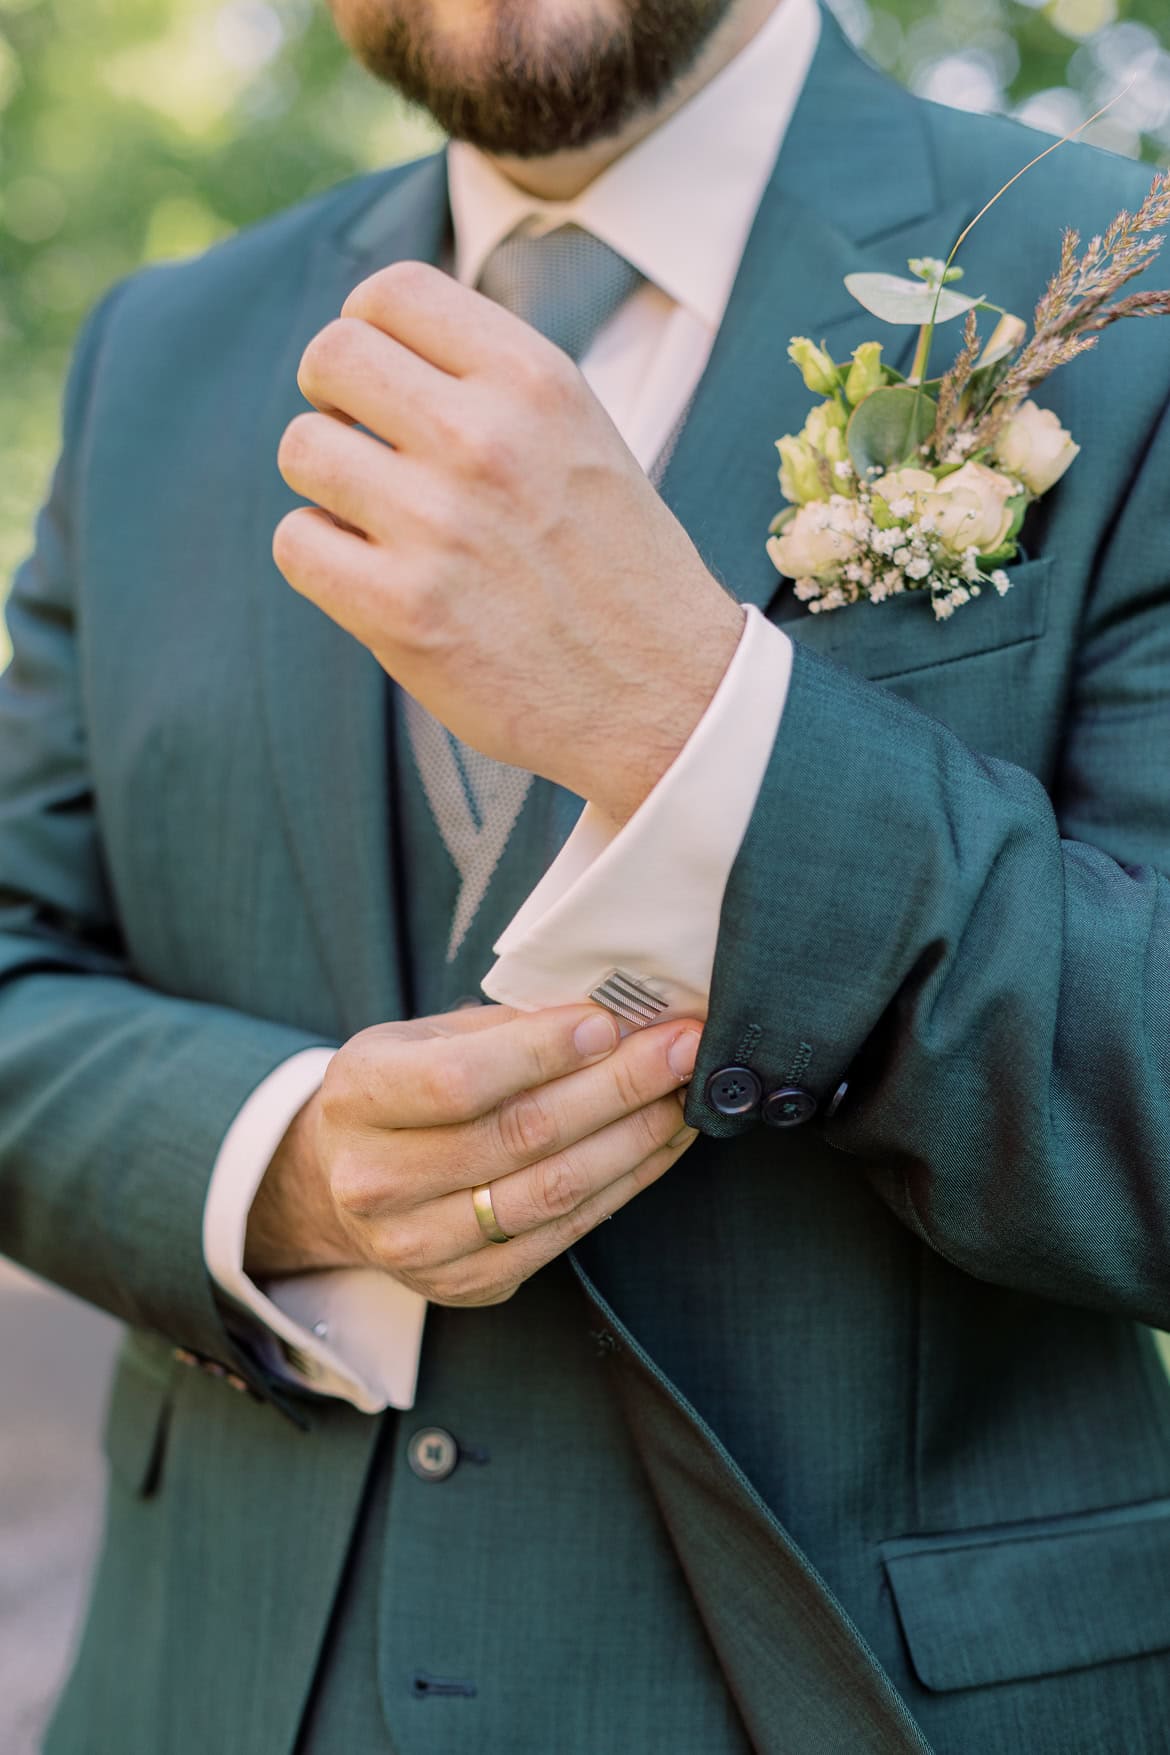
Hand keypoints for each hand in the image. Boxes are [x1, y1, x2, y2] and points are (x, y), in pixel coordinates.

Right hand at [244, 1001, 701, 1307]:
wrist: (346, 1180)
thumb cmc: (402, 1090)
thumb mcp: (426, 1037)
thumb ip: (508, 1029)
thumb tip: (614, 1016)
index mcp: (358, 1096)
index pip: (458, 1080)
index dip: (543, 1053)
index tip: (610, 1024)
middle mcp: (375, 1180)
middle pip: (520, 1136)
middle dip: (617, 1087)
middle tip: (681, 1050)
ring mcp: (419, 1244)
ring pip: (551, 1191)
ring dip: (634, 1139)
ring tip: (683, 1094)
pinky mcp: (467, 1283)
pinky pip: (565, 1232)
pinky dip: (624, 1184)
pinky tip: (659, 1143)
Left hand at [272, 261, 743, 823]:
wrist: (664, 695)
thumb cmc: (614, 565)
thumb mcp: (580, 434)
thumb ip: (489, 381)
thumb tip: (373, 342)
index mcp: (534, 380)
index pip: (392, 292)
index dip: (365, 328)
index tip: (378, 379)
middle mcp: (484, 438)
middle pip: (330, 355)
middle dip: (331, 399)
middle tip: (361, 446)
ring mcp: (438, 525)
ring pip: (301, 450)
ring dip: (324, 483)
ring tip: (376, 519)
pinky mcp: (401, 610)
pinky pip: (296, 543)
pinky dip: (320, 557)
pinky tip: (370, 575)